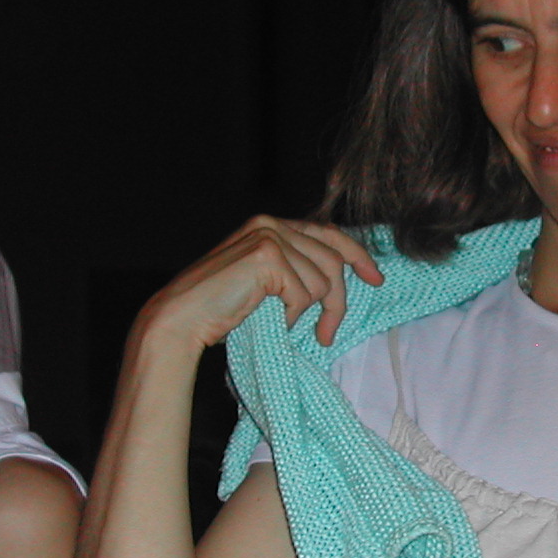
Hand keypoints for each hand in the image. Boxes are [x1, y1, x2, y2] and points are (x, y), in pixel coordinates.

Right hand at [138, 217, 383, 354]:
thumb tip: (336, 279)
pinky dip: (290, 316)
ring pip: (321, 282)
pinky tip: (269, 320)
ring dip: (306, 313)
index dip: (357, 256)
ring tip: (281, 324)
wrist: (183, 316)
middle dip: (337, 303)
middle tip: (326, 334)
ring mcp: (269, 236)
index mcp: (271, 224)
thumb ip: (293, 268)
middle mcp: (272, 223)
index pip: (329, 233)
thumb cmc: (220, 307)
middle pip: (332, 262)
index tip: (375, 279)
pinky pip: (303, 295)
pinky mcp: (268, 256)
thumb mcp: (263, 280)